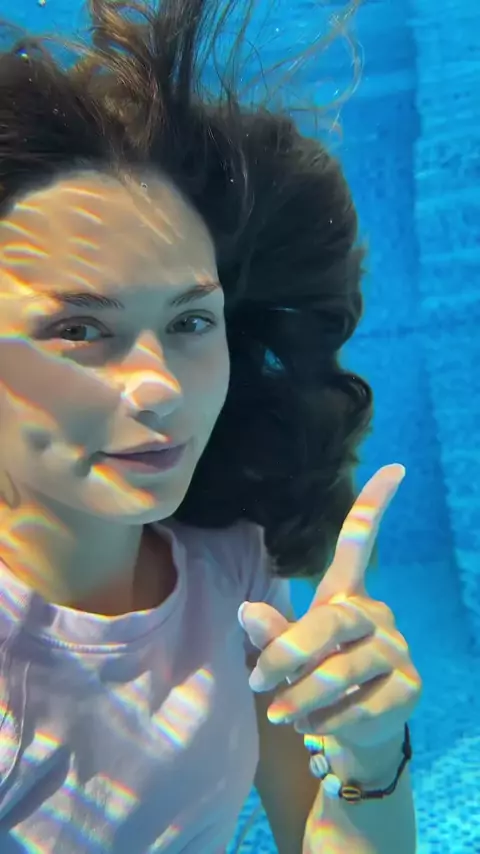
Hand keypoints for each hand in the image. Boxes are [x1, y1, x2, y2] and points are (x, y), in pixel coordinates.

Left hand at [238, 464, 421, 749]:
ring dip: (302, 695)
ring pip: (345, 667)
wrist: (354, 730)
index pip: (360, 544)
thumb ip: (272, 633)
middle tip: (256, 680)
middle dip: (290, 650)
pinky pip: (362, 703)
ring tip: (278, 713)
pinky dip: (327, 719)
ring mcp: (396, 650)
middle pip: (334, 620)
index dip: (374, 506)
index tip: (395, 467)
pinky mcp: (408, 688)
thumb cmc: (314, 675)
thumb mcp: (288, 652)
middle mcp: (375, 614)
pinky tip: (313, 725)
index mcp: (345, 595)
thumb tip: (248, 610)